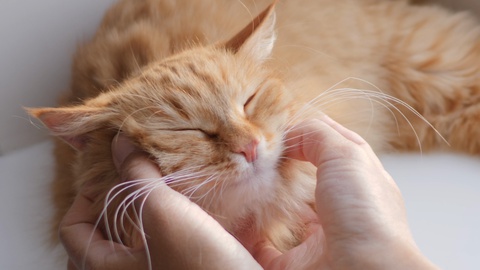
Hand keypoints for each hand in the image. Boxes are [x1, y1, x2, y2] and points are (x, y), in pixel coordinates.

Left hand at [59, 134, 261, 269]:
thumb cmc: (199, 266)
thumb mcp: (164, 215)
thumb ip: (138, 176)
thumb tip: (120, 141)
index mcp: (108, 269)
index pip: (72, 230)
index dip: (83, 197)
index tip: (108, 174)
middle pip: (103, 233)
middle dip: (116, 200)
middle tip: (132, 175)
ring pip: (136, 235)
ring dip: (145, 207)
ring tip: (161, 182)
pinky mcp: (183, 267)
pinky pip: (164, 240)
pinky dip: (170, 218)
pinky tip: (189, 202)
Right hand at [248, 117, 437, 269]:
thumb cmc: (366, 216)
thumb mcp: (347, 156)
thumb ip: (317, 134)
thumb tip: (288, 133)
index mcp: (356, 180)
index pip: (326, 144)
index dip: (301, 130)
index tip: (272, 124)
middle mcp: (339, 208)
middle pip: (302, 177)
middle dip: (278, 164)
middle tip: (252, 153)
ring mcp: (318, 238)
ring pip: (283, 212)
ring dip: (262, 198)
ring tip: (242, 180)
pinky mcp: (296, 265)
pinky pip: (263, 247)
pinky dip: (247, 235)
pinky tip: (237, 218)